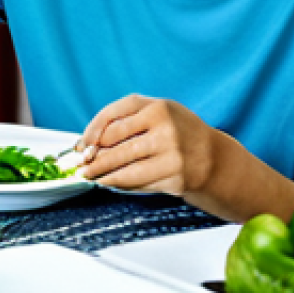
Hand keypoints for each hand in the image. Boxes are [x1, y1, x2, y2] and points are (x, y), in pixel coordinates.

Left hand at [76, 94, 217, 196]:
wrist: (214, 158)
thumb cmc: (176, 130)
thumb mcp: (155, 112)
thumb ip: (124, 119)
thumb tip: (87, 143)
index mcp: (158, 108)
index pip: (112, 118)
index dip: (91, 132)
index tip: (81, 145)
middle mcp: (166, 130)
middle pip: (116, 147)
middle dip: (93, 159)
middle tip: (79, 167)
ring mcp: (173, 156)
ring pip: (126, 169)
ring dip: (102, 175)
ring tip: (89, 177)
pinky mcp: (176, 179)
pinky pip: (140, 183)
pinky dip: (121, 184)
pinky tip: (110, 183)